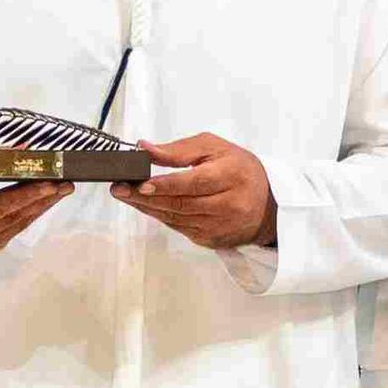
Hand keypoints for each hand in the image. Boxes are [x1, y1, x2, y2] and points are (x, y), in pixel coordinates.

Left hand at [113, 133, 276, 251]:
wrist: (268, 205)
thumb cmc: (240, 170)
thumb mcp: (216, 148)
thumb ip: (180, 149)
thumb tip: (146, 149)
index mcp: (232, 176)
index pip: (194, 182)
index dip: (166, 184)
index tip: (140, 183)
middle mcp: (229, 204)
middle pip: (180, 203)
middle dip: (145, 196)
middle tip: (120, 188)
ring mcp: (220, 226)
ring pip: (176, 218)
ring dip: (147, 207)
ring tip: (125, 195)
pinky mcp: (211, 240)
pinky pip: (179, 227)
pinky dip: (160, 216)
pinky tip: (145, 205)